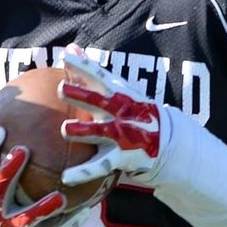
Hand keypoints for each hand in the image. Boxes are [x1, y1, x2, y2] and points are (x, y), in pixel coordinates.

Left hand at [59, 50, 170, 185]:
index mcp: (119, 94)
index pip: (100, 76)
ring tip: (66, 129)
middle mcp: (120, 112)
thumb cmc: (131, 109)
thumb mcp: (116, 87)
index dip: (85, 66)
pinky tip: (65, 178)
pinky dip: (83, 173)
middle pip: (99, 101)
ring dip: (84, 130)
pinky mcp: (120, 157)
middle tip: (62, 89)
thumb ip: (90, 71)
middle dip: (82, 95)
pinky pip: (99, 166)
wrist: (165, 138)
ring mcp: (121, 134)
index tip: (67, 57)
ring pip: (100, 132)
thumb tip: (70, 48)